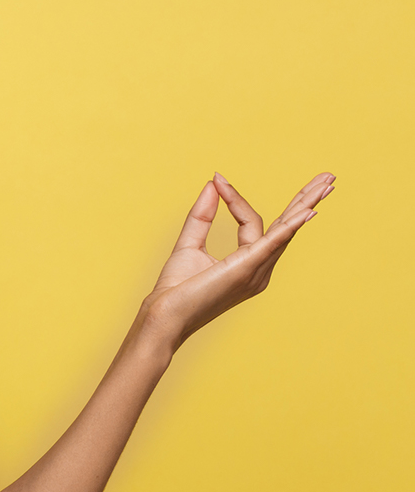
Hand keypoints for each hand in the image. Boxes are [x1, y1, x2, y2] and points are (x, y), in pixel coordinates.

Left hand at [142, 172, 333, 349]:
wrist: (165, 314)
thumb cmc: (177, 288)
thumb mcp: (189, 243)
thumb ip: (202, 214)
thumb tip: (214, 183)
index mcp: (248, 262)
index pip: (251, 221)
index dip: (235, 198)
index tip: (218, 178)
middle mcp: (259, 268)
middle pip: (286, 226)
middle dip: (306, 200)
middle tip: (327, 177)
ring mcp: (256, 270)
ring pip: (285, 231)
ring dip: (306, 205)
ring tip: (326, 183)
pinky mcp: (245, 270)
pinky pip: (272, 244)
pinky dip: (289, 227)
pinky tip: (308, 212)